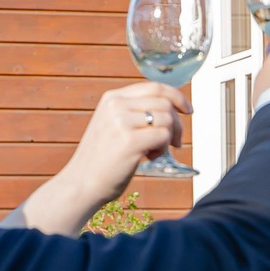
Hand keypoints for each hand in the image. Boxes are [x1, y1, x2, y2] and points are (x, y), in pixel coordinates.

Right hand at [19, 82, 187, 234]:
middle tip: (176, 142)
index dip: (176, 97)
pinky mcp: (129, 141)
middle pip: (165, 103)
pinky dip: (163, 149)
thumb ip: (135, 113)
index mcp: (112, 98)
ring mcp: (121, 122)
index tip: (187, 110)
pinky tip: (149, 157)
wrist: (81, 183)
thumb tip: (172, 108)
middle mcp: (116, 105)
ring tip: (154, 151)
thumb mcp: (113, 125)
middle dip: (177, 123)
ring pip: (167, 119)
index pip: (154, 87)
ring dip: (168, 138)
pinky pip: (163, 136)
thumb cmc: (103, 159)